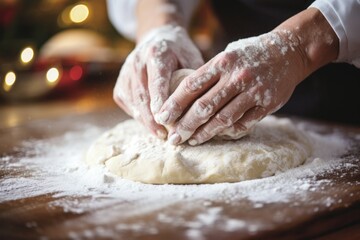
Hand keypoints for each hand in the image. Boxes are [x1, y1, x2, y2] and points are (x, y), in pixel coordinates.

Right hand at [113, 25, 203, 137]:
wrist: (156, 39)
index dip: (160, 100)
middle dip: (152, 118)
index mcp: (156, 53)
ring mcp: (125, 75)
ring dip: (146, 121)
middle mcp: (136, 62)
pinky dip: (139, 117)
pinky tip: (151, 125)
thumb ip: (195, 77)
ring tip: (160, 134)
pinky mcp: (119, 87)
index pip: (157, 80)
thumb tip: (203, 102)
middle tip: (164, 135)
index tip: (165, 119)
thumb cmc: (179, 52)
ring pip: (134, 104)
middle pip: (142, 95)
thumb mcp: (192, 57)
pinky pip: (128, 106)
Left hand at [156, 30, 306, 144]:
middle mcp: (236, 77)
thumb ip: (209, 74)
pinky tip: (217, 137)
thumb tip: (184, 98)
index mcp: (222, 62)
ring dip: (204, 133)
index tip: (162, 117)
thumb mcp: (227, 55)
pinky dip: (228, 133)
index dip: (174, 104)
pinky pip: (243, 124)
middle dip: (185, 125)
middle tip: (173, 138)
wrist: (289, 52)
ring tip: (191, 141)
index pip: (191, 85)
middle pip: (204, 106)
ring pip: (222, 119)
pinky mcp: (266, 104)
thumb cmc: (250, 54)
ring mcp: (253, 91)